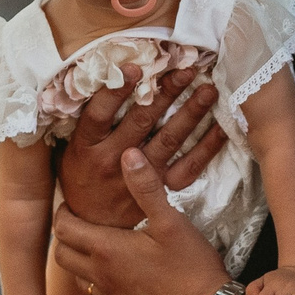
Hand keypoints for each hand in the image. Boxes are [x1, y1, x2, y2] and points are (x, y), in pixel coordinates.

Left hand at [50, 150, 228, 294]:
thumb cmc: (191, 268)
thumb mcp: (171, 222)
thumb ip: (147, 188)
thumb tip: (129, 154)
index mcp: (106, 250)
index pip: (63, 228)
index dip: (62, 211)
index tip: (73, 201)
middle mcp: (99, 275)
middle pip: (60, 253)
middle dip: (64, 234)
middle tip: (80, 218)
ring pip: (73, 275)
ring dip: (75, 257)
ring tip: (93, 240)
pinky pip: (92, 291)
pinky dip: (90, 276)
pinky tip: (111, 267)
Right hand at [56, 65, 228, 226]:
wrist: (94, 227)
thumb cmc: (83, 178)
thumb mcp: (72, 150)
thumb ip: (88, 121)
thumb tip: (106, 77)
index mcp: (86, 146)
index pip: (99, 113)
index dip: (117, 90)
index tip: (136, 68)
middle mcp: (113, 159)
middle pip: (141, 121)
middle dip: (165, 93)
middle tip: (185, 71)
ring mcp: (140, 176)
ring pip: (168, 139)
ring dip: (190, 112)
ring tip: (208, 90)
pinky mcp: (161, 190)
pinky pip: (189, 167)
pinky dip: (207, 147)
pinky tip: (221, 128)